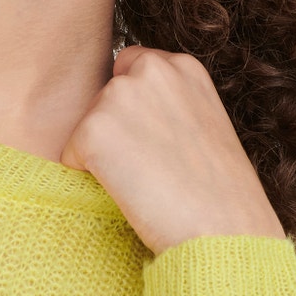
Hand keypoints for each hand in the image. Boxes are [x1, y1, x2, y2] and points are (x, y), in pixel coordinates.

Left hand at [59, 45, 283, 254]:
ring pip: (87, 127)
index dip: (134, 112)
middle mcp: (150, 69)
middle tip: (155, 169)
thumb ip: (170, 105)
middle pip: (103, 97)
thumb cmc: (221, 193)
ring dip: (104, 157)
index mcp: (182, 65)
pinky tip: (131, 192)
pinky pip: (71, 157)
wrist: (225, 230)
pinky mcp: (94, 129)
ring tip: (148, 181)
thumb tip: (131, 118)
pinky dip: (90, 180)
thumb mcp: (206, 126)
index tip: (158, 144)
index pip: (130, 69)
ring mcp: (119, 95)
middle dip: (116, 132)